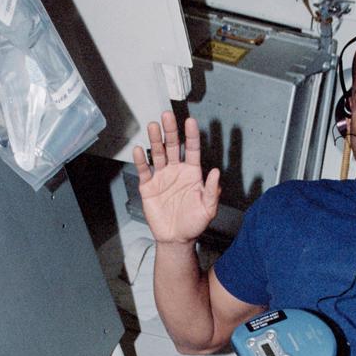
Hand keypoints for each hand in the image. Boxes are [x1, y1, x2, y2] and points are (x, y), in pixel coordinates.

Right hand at [133, 112, 220, 245]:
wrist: (175, 239)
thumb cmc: (193, 224)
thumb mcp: (208, 209)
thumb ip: (212, 191)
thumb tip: (216, 172)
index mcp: (192, 173)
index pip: (192, 149)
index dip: (191, 135)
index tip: (190, 122)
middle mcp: (176, 171)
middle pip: (173, 146)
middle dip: (170, 131)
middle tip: (167, 116)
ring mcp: (162, 177)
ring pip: (158, 153)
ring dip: (155, 140)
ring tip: (153, 126)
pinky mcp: (148, 186)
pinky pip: (144, 170)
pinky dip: (141, 160)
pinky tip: (139, 150)